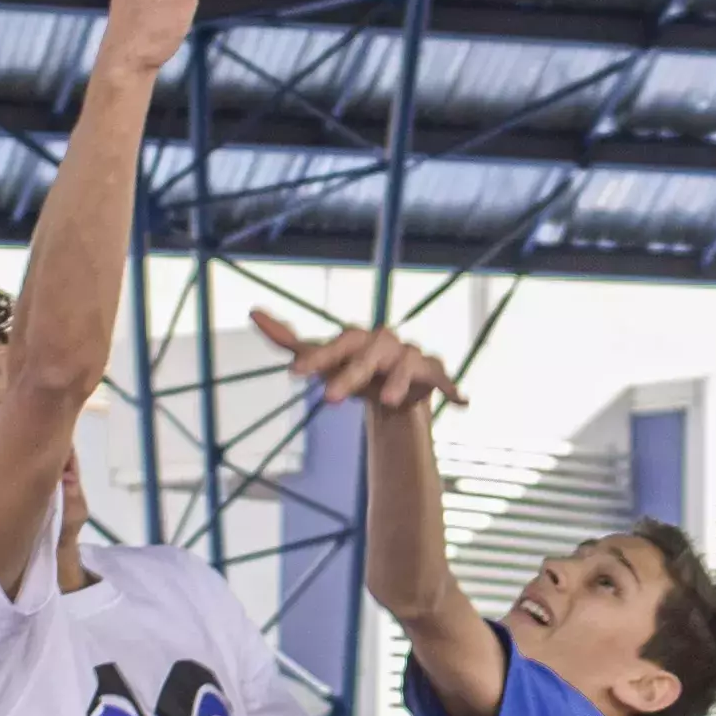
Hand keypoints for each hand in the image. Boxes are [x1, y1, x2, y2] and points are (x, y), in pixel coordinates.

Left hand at [251, 306, 463, 420]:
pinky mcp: (433, 373)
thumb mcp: (319, 359)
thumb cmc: (353, 369)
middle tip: (327, 400)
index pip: (335, 344)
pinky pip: (444, 379)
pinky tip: (463, 403)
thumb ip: (287, 339)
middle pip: (367, 356)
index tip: (294, 376)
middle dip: (349, 375)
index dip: (316, 358)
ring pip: (405, 364)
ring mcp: (411, 356)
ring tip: (387, 401)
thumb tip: (252, 312)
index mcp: (356, 339)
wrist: (391, 392)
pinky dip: (453, 388)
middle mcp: (384, 342)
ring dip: (398, 380)